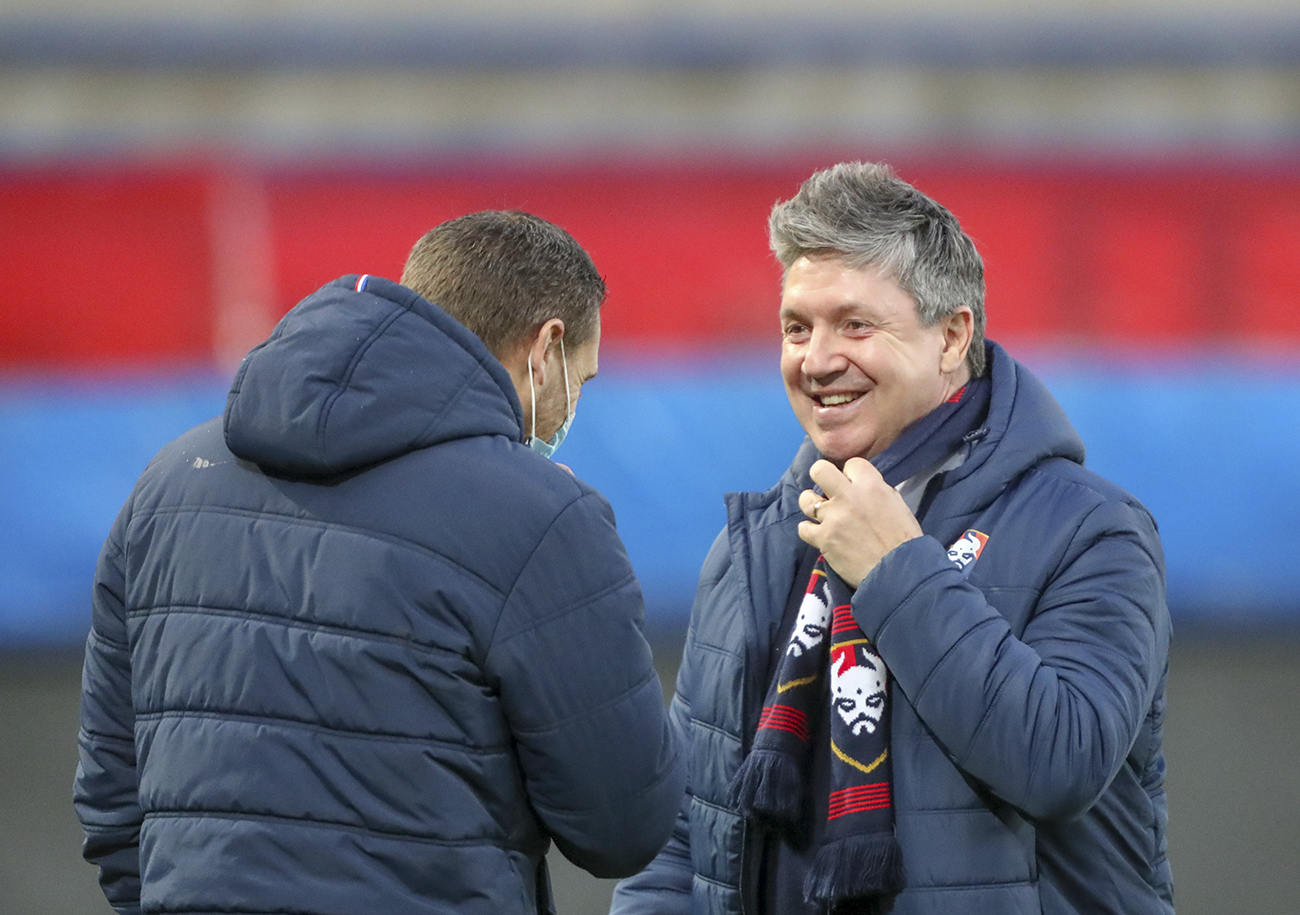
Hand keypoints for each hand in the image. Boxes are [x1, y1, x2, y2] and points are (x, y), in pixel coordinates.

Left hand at [797, 458, 922, 587]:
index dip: (851, 474)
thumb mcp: (897, 505)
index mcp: (871, 486)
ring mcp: (833, 517)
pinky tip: (818, 534)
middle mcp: (848, 497)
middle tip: (828, 490)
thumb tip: (862, 487)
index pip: (851, 463)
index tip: (853, 484)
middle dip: (822, 477)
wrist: (899, 571)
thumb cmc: (904, 540)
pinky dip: (809, 531)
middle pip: (819, 470)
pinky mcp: (823, 539)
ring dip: (811, 504)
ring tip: (820, 512)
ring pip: (805, 499)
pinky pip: (803, 528)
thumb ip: (877, 491)